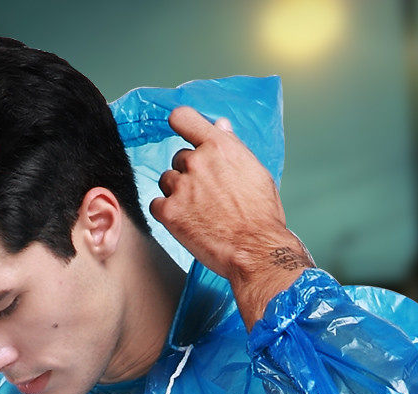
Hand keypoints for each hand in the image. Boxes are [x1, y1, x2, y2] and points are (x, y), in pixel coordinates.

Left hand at [149, 106, 300, 278]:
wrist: (255, 250)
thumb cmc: (261, 214)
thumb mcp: (255, 171)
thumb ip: (232, 147)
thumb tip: (220, 125)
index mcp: (219, 146)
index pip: (183, 118)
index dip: (180, 123)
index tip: (180, 129)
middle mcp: (197, 162)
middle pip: (179, 158)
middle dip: (189, 174)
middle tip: (207, 195)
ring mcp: (181, 186)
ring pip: (167, 181)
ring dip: (177, 193)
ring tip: (199, 211)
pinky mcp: (169, 212)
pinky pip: (156, 205)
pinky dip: (167, 213)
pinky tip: (186, 222)